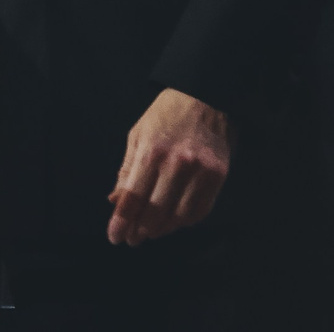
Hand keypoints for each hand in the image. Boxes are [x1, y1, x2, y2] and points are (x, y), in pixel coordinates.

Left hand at [105, 88, 231, 246]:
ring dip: (162, 230)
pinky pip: (200, 211)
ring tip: (152, 231)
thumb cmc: (166, 115)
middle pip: (155, 211)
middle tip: (133, 239)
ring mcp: (201, 170)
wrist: (207, 95)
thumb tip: (115, 202)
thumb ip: (127, 170)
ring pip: (179, 217)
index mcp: (151, 151)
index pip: (132, 196)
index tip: (115, 238)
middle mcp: (177, 163)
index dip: (121, 221)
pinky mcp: (219, 175)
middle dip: (140, 230)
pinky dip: (185, 222)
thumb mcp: (138, 135)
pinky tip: (174, 221)